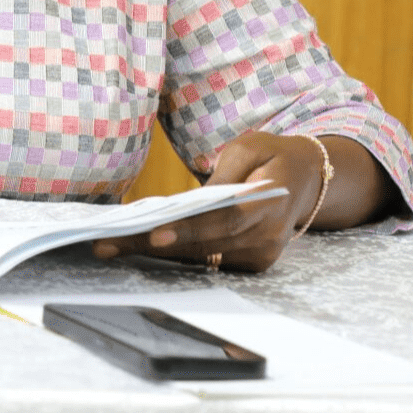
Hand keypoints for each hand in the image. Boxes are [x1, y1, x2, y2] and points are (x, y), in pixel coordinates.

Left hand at [91, 131, 326, 272]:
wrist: (307, 179)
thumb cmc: (271, 156)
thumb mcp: (248, 148)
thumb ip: (221, 174)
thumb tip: (188, 201)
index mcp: (270, 203)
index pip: (224, 220)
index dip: (188, 229)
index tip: (153, 235)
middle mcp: (267, 237)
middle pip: (203, 244)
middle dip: (151, 244)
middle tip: (106, 244)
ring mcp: (259, 255)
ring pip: (199, 256)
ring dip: (153, 252)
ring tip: (110, 246)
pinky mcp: (250, 263)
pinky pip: (207, 259)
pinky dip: (173, 252)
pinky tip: (137, 245)